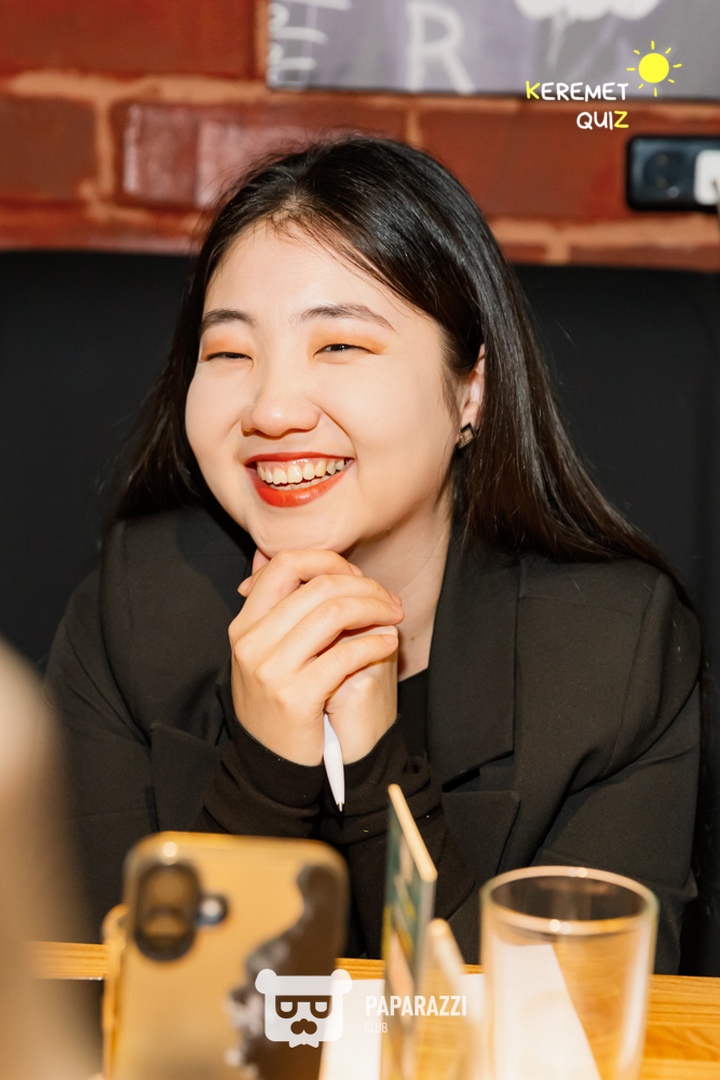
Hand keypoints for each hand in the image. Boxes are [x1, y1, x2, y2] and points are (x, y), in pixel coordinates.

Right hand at [229, 550, 402, 764]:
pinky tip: (388, 644)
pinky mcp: (296, 696)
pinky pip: (346, 654)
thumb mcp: (269, 654)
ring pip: (334, 613)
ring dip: (375, 608)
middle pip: (318, 586)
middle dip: (364, 586)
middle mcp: (251, 642)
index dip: (327, 560)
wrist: (271, 766)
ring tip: (393, 617)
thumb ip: (290, 613)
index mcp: (245, 624)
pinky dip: (375, 643)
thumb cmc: (280, 704)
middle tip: (389, 601)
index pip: (284, 564)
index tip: (356, 576)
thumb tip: (329, 569)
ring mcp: (270, 669)